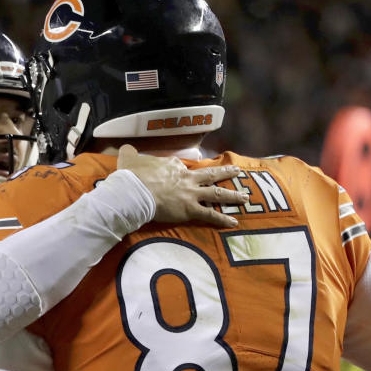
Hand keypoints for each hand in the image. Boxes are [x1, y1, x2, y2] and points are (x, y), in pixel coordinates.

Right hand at [116, 144, 245, 227]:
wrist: (135, 191)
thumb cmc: (132, 176)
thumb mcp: (129, 158)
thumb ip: (130, 153)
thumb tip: (126, 148)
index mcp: (173, 165)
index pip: (182, 167)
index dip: (183, 171)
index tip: (183, 173)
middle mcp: (186, 177)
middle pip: (209, 174)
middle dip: (224, 172)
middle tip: (237, 171)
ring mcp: (190, 193)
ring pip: (216, 192)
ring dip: (232, 195)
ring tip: (245, 196)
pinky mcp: (190, 209)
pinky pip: (210, 214)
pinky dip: (222, 219)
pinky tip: (234, 222)